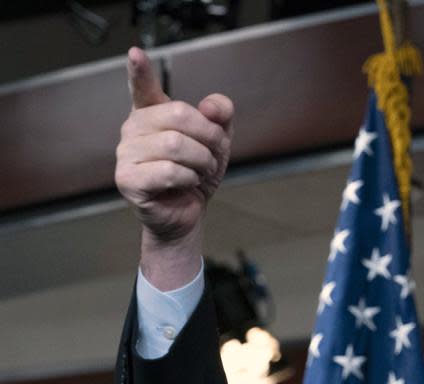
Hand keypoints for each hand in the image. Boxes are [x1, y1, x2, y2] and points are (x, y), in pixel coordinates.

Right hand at [115, 47, 233, 243]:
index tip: (136, 54)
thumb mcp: (216, 142)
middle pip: (179, 115)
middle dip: (209, 136)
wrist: (188, 212)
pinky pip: (169, 171)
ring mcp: (126, 153)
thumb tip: (212, 105)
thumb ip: (220, 118)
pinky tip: (185, 184)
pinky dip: (188, 178)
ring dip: (201, 161)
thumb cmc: (196, 173)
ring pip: (175, 145)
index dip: (140, 71)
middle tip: (212, 155)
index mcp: (151, 113)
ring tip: (199, 171)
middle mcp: (133, 128)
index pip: (143, 87)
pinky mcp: (127, 179)